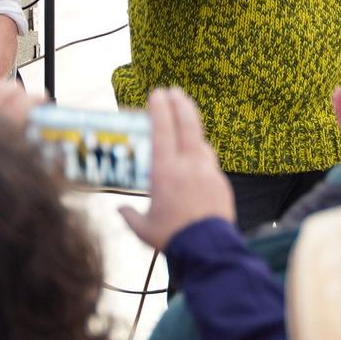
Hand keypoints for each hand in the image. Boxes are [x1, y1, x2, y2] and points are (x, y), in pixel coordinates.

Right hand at [120, 89, 236, 250]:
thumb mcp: (143, 228)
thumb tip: (119, 209)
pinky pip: (210, 160)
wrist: (208, 248)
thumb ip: (129, 215)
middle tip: (175, 91)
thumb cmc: (172, 237)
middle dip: (181, 104)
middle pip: (187, 125)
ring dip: (193, 127)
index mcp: (166, 172)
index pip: (163, 130)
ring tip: (185, 119)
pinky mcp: (221, 181)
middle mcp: (189, 165)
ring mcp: (208, 171)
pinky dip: (202, 153)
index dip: (160, 108)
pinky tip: (197, 155)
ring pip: (201, 141)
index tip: (157, 93)